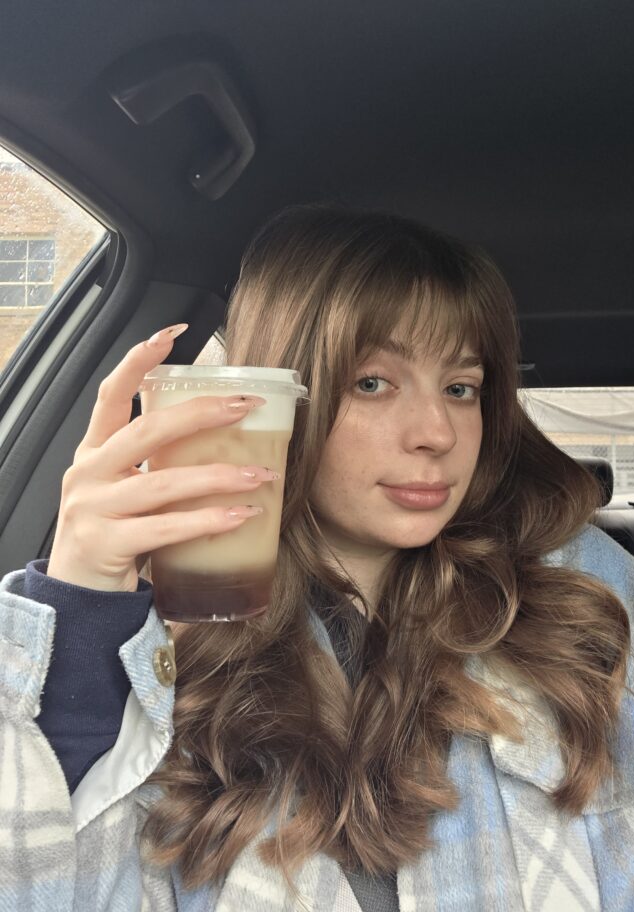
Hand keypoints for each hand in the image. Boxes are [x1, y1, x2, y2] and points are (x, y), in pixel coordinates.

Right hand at [47, 324, 273, 591]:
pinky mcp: (107, 545)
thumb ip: (153, 462)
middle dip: (202, 414)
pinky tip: (240, 515)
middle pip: (147, 430)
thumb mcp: (121, 488)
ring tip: (262, 474)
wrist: (75, 594)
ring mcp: (94, 508)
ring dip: (220, 475)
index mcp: (93, 452)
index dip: (139, 362)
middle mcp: (88, 473)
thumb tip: (218, 432)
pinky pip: (167, 528)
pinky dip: (208, 519)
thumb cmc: (110, 533)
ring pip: (164, 482)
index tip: (171, 335)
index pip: (111, 395)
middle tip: (245, 406)